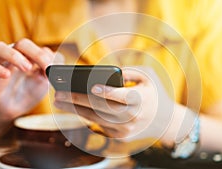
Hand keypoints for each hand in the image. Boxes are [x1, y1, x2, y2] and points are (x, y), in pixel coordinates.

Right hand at [0, 39, 53, 120]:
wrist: (16, 108)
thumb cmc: (31, 90)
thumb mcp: (45, 80)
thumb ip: (52, 69)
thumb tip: (59, 61)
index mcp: (28, 55)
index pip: (39, 47)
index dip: (47, 56)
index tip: (53, 70)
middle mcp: (13, 55)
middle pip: (21, 44)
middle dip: (36, 54)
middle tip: (45, 67)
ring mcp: (0, 64)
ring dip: (15, 56)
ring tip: (27, 68)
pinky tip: (7, 75)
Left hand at [54, 67, 174, 141]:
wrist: (162, 120)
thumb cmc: (153, 93)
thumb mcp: (147, 76)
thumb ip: (129, 71)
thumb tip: (106, 73)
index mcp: (142, 100)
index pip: (123, 97)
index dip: (107, 92)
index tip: (91, 86)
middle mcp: (132, 117)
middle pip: (102, 108)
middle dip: (78, 100)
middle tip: (59, 93)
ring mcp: (125, 129)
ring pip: (96, 118)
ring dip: (75, 109)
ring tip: (58, 100)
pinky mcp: (118, 135)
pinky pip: (98, 123)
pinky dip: (84, 114)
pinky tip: (71, 106)